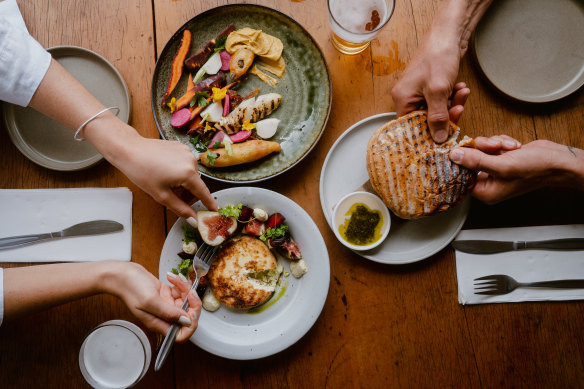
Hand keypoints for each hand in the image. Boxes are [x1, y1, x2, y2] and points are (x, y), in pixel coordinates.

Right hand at [107, 262, 200, 341]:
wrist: (121, 274)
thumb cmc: (130, 287)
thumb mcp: (150, 301)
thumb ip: (169, 313)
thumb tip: (186, 321)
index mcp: (159, 323)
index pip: (181, 334)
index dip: (191, 324)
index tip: (192, 309)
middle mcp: (163, 316)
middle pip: (187, 316)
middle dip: (192, 301)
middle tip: (189, 290)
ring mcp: (165, 305)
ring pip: (186, 301)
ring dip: (185, 288)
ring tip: (176, 279)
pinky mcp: (165, 295)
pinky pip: (180, 292)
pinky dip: (180, 283)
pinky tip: (171, 277)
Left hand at [116, 136, 217, 219]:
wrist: (129, 149)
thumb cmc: (142, 172)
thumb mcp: (161, 195)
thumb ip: (180, 209)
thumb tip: (193, 220)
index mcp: (188, 173)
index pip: (203, 192)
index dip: (209, 203)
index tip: (215, 210)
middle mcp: (191, 160)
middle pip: (196, 184)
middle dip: (187, 193)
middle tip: (172, 197)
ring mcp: (187, 151)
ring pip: (190, 174)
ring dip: (183, 182)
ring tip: (165, 182)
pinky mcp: (180, 146)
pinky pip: (185, 164)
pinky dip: (179, 171)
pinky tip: (165, 171)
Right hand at [391, 32, 468, 142]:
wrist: (448, 34)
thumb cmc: (438, 57)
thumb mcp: (438, 91)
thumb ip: (438, 117)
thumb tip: (439, 139)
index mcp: (402, 99)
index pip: (410, 128)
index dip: (427, 134)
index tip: (443, 136)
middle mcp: (407, 97)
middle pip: (425, 120)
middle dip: (444, 116)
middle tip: (458, 109)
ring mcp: (418, 92)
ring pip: (436, 111)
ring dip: (451, 105)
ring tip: (462, 92)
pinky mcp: (430, 87)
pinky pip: (440, 100)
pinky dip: (452, 97)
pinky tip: (460, 88)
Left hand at [449, 136, 581, 203]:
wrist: (558, 160)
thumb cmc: (535, 169)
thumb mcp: (502, 165)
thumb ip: (475, 161)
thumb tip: (454, 156)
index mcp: (485, 192)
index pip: (461, 176)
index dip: (461, 161)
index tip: (463, 148)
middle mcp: (488, 183)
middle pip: (469, 160)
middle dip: (484, 149)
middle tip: (496, 147)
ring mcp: (495, 170)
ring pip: (480, 149)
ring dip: (495, 143)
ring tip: (511, 147)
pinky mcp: (501, 158)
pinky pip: (491, 145)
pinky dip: (501, 142)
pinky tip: (515, 146)